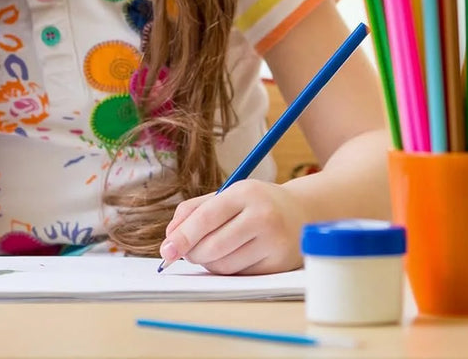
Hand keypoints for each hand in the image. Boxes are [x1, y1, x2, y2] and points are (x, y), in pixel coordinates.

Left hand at [159, 180, 306, 274]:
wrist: (302, 213)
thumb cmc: (256, 203)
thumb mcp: (227, 195)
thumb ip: (194, 211)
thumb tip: (170, 238)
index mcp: (245, 193)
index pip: (207, 217)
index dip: (183, 236)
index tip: (166, 250)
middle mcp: (262, 217)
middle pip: (213, 246)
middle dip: (192, 253)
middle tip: (185, 252)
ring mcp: (273, 243)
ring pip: (225, 265)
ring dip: (208, 263)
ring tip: (209, 251)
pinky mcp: (278, 265)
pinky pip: (240, 275)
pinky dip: (226, 270)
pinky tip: (230, 257)